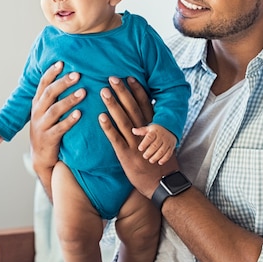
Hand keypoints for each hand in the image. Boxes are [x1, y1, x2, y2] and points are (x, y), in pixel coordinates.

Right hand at [29, 62, 84, 190]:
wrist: (41, 157)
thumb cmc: (48, 129)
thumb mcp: (46, 111)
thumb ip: (54, 96)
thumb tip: (70, 75)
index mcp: (37, 103)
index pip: (43, 84)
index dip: (51, 73)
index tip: (62, 62)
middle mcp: (37, 112)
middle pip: (49, 94)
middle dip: (63, 83)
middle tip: (77, 74)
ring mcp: (41, 126)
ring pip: (55, 110)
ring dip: (69, 100)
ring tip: (83, 92)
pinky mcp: (48, 139)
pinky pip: (60, 128)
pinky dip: (69, 120)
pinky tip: (79, 114)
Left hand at [99, 76, 177, 198]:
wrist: (162, 185)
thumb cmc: (160, 163)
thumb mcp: (161, 143)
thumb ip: (153, 129)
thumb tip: (148, 115)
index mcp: (153, 129)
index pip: (145, 105)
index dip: (137, 90)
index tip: (130, 77)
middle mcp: (144, 134)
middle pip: (133, 108)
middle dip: (123, 92)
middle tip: (113, 77)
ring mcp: (135, 144)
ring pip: (123, 120)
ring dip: (113, 105)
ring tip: (104, 92)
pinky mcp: (126, 155)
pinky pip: (115, 139)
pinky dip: (108, 127)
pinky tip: (100, 117)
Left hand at [133, 124, 176, 164]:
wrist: (170, 129)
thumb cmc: (156, 131)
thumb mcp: (149, 128)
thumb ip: (141, 131)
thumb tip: (133, 130)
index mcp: (155, 132)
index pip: (149, 137)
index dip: (144, 143)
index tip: (140, 148)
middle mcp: (162, 137)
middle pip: (155, 145)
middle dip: (150, 152)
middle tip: (145, 156)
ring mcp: (167, 142)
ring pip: (162, 150)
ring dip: (156, 156)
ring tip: (151, 160)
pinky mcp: (171, 147)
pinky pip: (169, 153)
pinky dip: (164, 159)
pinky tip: (159, 162)